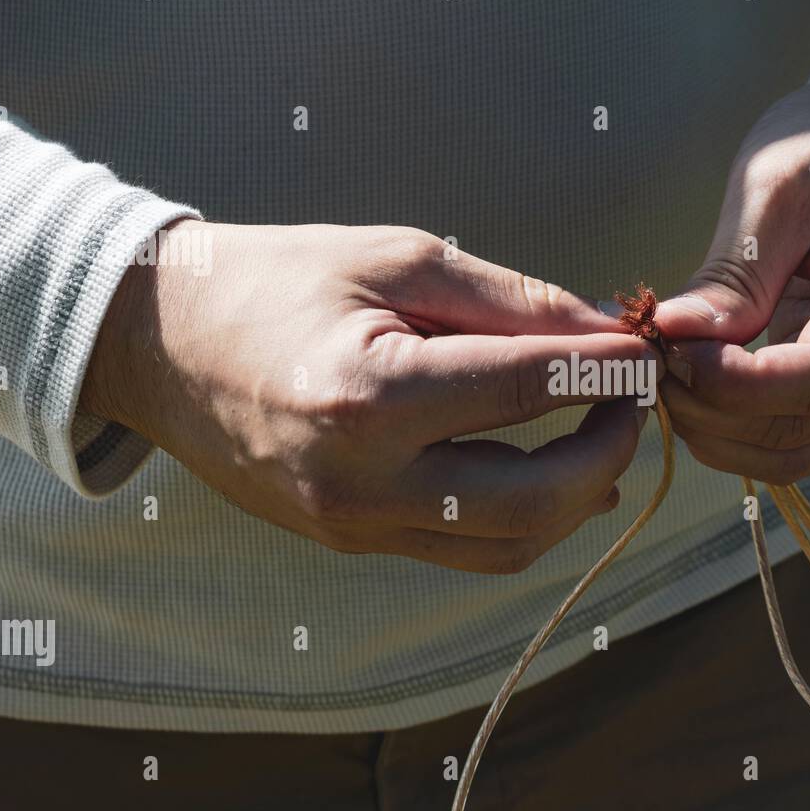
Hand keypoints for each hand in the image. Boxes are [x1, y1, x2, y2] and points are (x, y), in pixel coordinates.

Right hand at [81, 222, 659, 572]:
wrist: (162, 344)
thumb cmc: (278, 279)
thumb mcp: (396, 258)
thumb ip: (509, 300)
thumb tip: (605, 332)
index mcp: (371, 396)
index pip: (529, 390)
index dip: (606, 369)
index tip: (647, 347)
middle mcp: (363, 481)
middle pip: (535, 501)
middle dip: (608, 448)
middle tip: (634, 398)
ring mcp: (353, 524)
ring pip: (509, 545)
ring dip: (577, 497)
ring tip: (601, 434)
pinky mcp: (351, 540)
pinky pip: (464, 552)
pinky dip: (526, 520)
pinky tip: (556, 477)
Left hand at [654, 40, 809, 484]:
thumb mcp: (779, 182)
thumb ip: (735, 271)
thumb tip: (675, 336)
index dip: (731, 384)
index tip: (666, 352)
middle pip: (803, 429)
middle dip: (711, 409)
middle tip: (648, 358)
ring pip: (795, 451)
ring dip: (716, 428)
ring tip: (665, 367)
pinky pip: (797, 438)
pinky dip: (735, 425)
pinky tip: (694, 381)